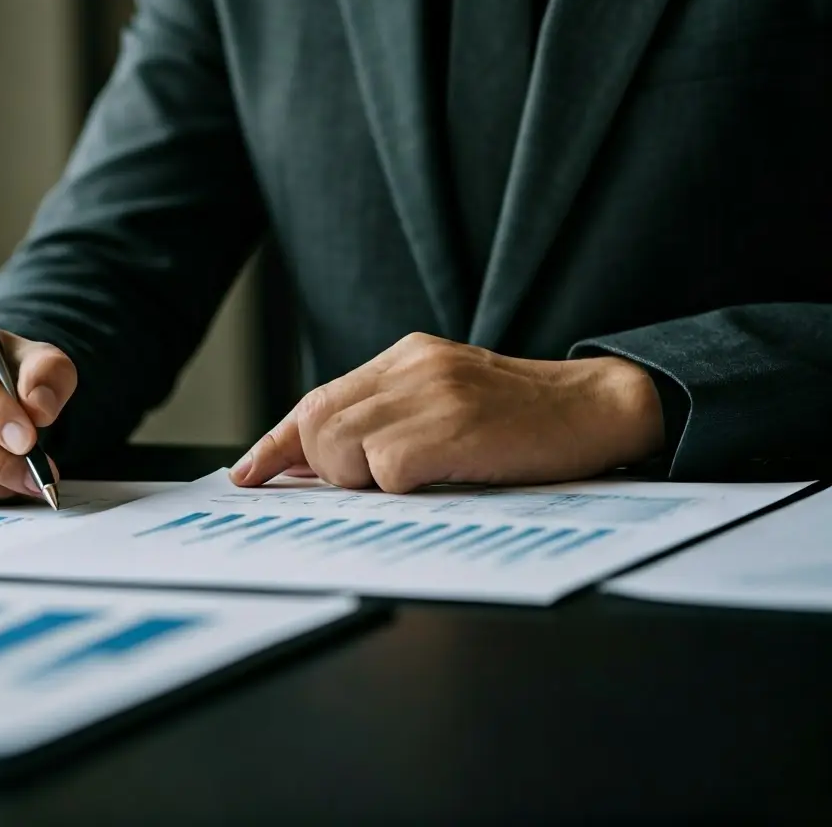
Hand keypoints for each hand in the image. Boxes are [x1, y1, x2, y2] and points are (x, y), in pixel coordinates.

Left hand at [230, 333, 663, 492]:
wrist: (601, 407)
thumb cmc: (523, 421)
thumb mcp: (448, 403)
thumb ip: (387, 420)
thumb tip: (318, 466)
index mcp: (405, 358)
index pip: (315, 399)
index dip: (275, 442)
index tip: (247, 474)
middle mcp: (411, 367)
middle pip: (315, 423)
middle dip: (320, 468)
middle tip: (363, 486)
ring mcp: (432, 394)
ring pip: (339, 446)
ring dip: (359, 480)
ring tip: (414, 480)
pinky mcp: (454, 427)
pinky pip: (386, 469)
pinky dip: (397, 488)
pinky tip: (437, 482)